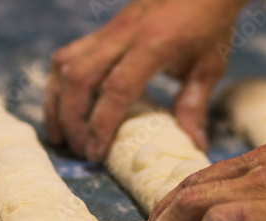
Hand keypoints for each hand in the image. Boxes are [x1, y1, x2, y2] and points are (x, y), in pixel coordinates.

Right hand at [44, 0, 245, 161]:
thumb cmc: (209, 21)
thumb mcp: (209, 64)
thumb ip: (196, 104)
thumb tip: (194, 145)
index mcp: (154, 45)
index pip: (116, 88)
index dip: (101, 125)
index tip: (96, 154)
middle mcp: (124, 35)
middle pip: (79, 77)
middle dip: (72, 120)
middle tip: (79, 149)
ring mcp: (109, 30)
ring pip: (65, 64)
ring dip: (57, 103)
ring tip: (59, 135)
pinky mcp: (102, 29)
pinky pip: (68, 54)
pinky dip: (59, 82)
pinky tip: (63, 103)